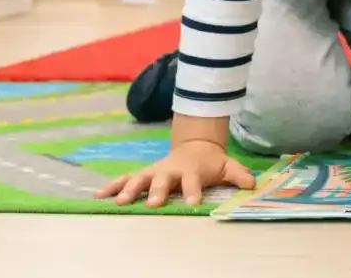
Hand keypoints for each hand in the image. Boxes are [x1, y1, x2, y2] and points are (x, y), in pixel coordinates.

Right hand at [95, 138, 254, 206]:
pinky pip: (125, 180)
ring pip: (139, 179)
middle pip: (162, 180)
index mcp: (191, 170)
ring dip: (129, 190)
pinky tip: (98, 196)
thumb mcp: (227, 165)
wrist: (194, 146)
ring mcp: (154, 172)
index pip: (193, 181)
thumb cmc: (210, 162)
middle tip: (154, 203)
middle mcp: (170, 170)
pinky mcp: (143, 174)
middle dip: (157, 191)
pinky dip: (112, 186)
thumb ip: (239, 174)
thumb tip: (252, 183)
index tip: (192, 203)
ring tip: (119, 202)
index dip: (193, 191)